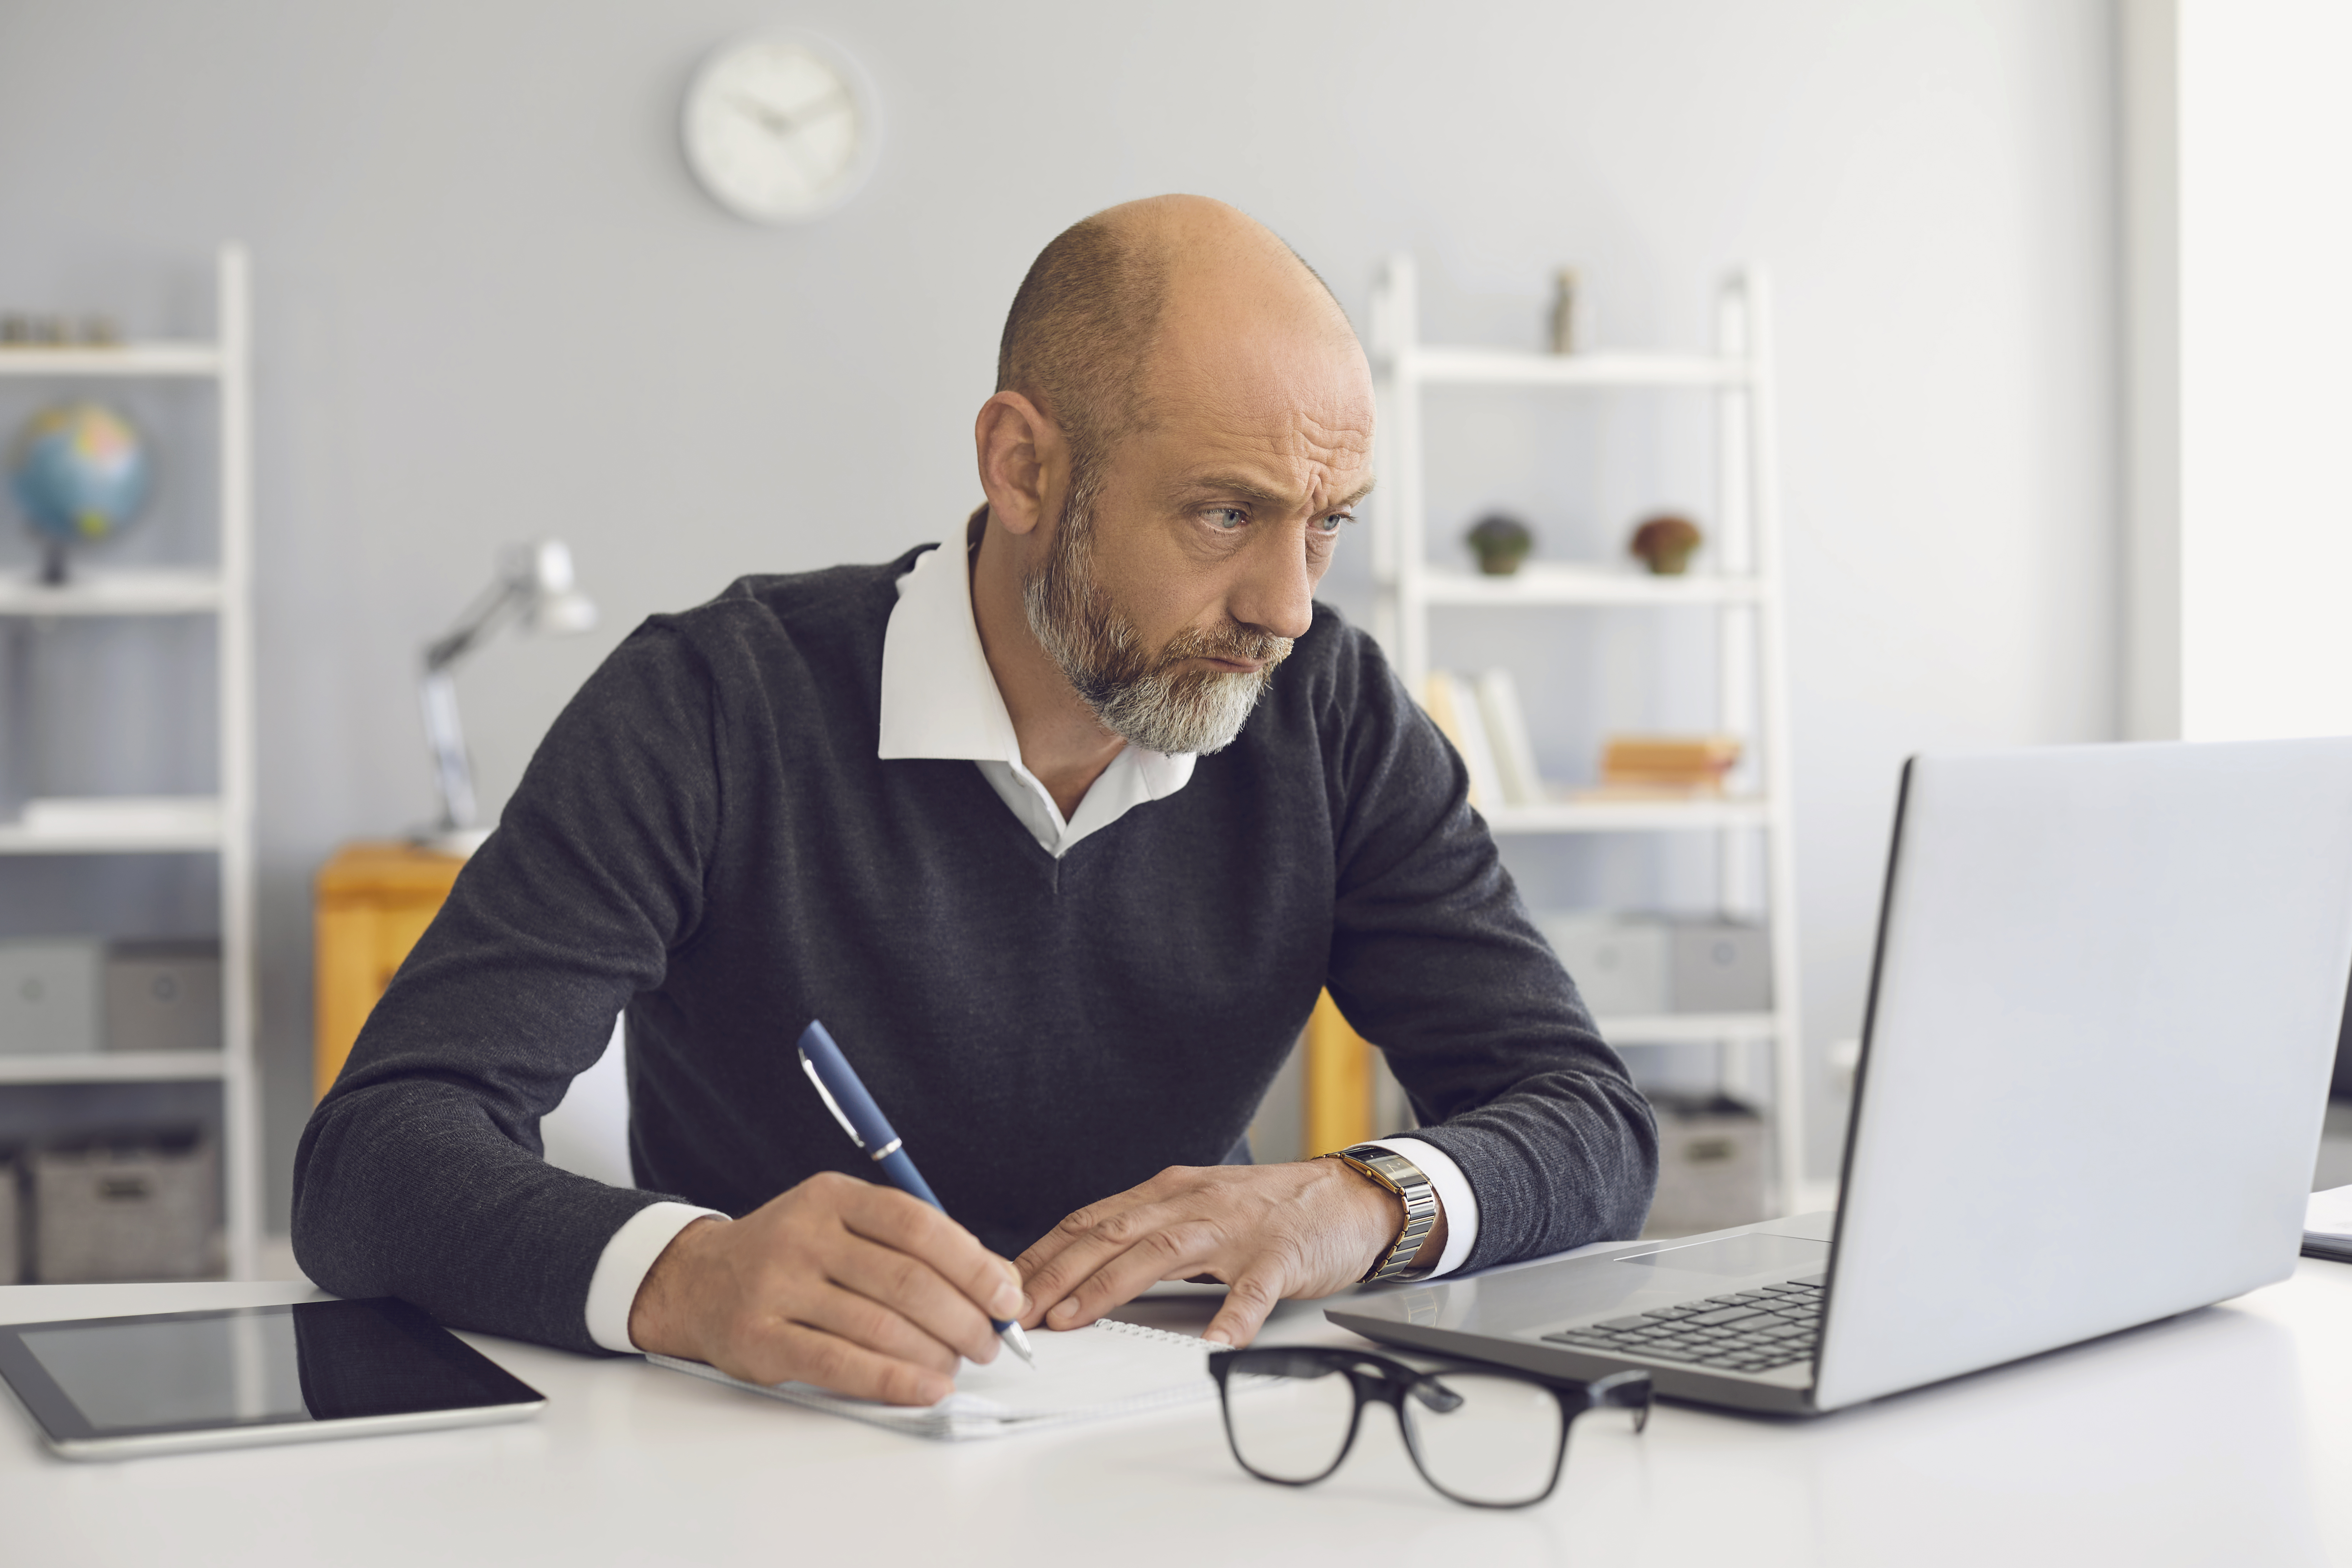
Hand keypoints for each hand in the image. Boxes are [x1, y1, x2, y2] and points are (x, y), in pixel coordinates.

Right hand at [627, 1171, 1024, 1405]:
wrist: (697, 1281)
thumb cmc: (793, 1256)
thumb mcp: (846, 1227)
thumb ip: (916, 1247)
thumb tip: (1000, 1283)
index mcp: (832, 1197)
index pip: (918, 1225)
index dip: (973, 1263)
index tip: (1007, 1297)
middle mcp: (803, 1235)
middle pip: (906, 1279)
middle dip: (963, 1317)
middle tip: (987, 1342)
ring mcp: (777, 1287)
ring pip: (879, 1325)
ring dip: (935, 1353)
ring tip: (958, 1365)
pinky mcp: (759, 1340)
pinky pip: (840, 1364)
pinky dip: (894, 1381)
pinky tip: (929, 1390)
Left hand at [1014, 1161, 1445, 1347]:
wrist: (1348, 1196)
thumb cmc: (1268, 1210)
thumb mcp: (1196, 1209)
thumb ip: (1147, 1232)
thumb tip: (1082, 1267)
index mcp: (1168, 1193)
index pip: (1091, 1221)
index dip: (1044, 1253)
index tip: (1004, 1285)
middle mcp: (1193, 1203)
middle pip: (1111, 1234)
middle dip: (1055, 1273)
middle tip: (1017, 1311)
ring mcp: (1235, 1229)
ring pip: (1162, 1253)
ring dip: (1111, 1286)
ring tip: (1073, 1317)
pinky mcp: (1279, 1256)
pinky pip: (1252, 1289)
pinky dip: (1231, 1315)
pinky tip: (1215, 1342)